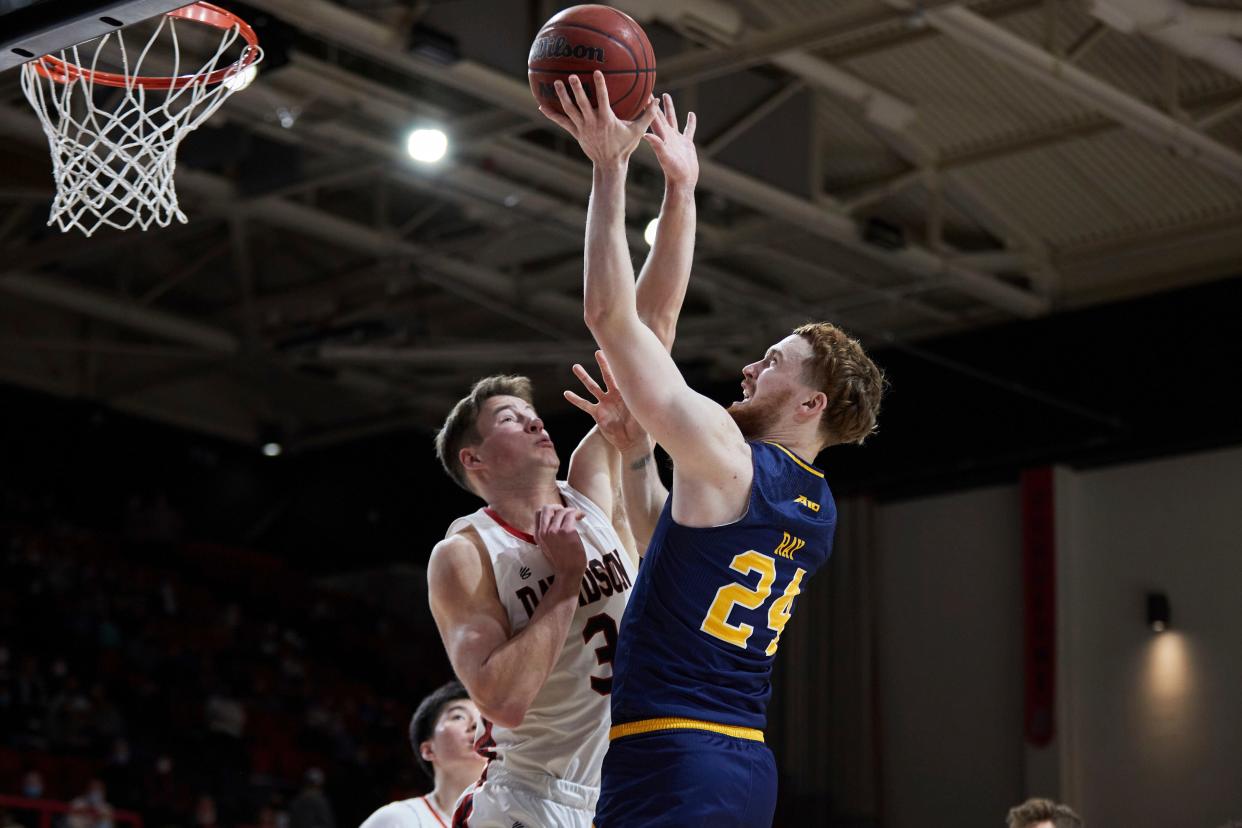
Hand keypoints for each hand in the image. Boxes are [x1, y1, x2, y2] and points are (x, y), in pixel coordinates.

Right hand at [534, 505, 587, 577]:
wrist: (568, 573)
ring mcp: (554, 531)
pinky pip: (571, 514)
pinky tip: (582, 516)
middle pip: (546, 508)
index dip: (550, 511)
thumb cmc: (561, 563)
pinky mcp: (566, 531)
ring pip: (561, 510)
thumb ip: (547, 536)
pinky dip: (577, 512)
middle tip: (567, 511)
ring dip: (571, 510)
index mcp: (538, 536)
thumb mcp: (547, 548)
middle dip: (558, 507)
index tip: (558, 514)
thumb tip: (555, 523)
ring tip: (578, 515)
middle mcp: (544, 532)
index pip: (538, 514)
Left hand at [538, 71, 657, 166]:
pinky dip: (552, 114)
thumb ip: (647, 115)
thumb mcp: (637, 131)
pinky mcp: (576, 132)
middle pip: (582, 104)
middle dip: (576, 89)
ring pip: (570, 110)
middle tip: (570, 75)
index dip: (599, 86)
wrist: (610, 164)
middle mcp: (592, 122)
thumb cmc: (624, 146)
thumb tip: (656, 99)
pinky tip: (542, 107)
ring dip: (563, 96)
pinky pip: (562, 122)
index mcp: (607, 120)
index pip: (602, 99)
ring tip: (556, 82)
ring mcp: (582, 128)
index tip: (596, 72)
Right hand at [564, 350, 646, 453]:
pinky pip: (584, 405)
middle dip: (603, 364)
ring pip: (592, 387)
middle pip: (607, 376)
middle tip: (599, 351)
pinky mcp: (597, 414)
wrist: (632, 442)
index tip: (618, 352)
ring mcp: (604, 404)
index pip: (623, 375)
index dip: (620, 365)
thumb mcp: (644, 412)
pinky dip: (575, 399)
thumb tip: (652, 390)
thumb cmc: (642, 427)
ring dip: (584, 377)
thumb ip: (643, 401)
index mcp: (626, 393)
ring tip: (575, 367)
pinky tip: (567, 393)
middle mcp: (614, 396)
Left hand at [644, 93, 697, 188]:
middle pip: (660, 115)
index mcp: (662, 137)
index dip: (649, 106)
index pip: (654, 118)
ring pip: (672, 119)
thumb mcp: (665, 157)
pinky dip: (690, 122)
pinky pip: (688, 129)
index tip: (643, 92)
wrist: (683, 182)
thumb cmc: (673, 171)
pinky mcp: (686, 143)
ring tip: (666, 95)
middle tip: (648, 89)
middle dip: (654, 103)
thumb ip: (657, 145)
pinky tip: (691, 114)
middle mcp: (667, 136)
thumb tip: (645, 134)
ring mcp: (677, 139)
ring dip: (669, 108)